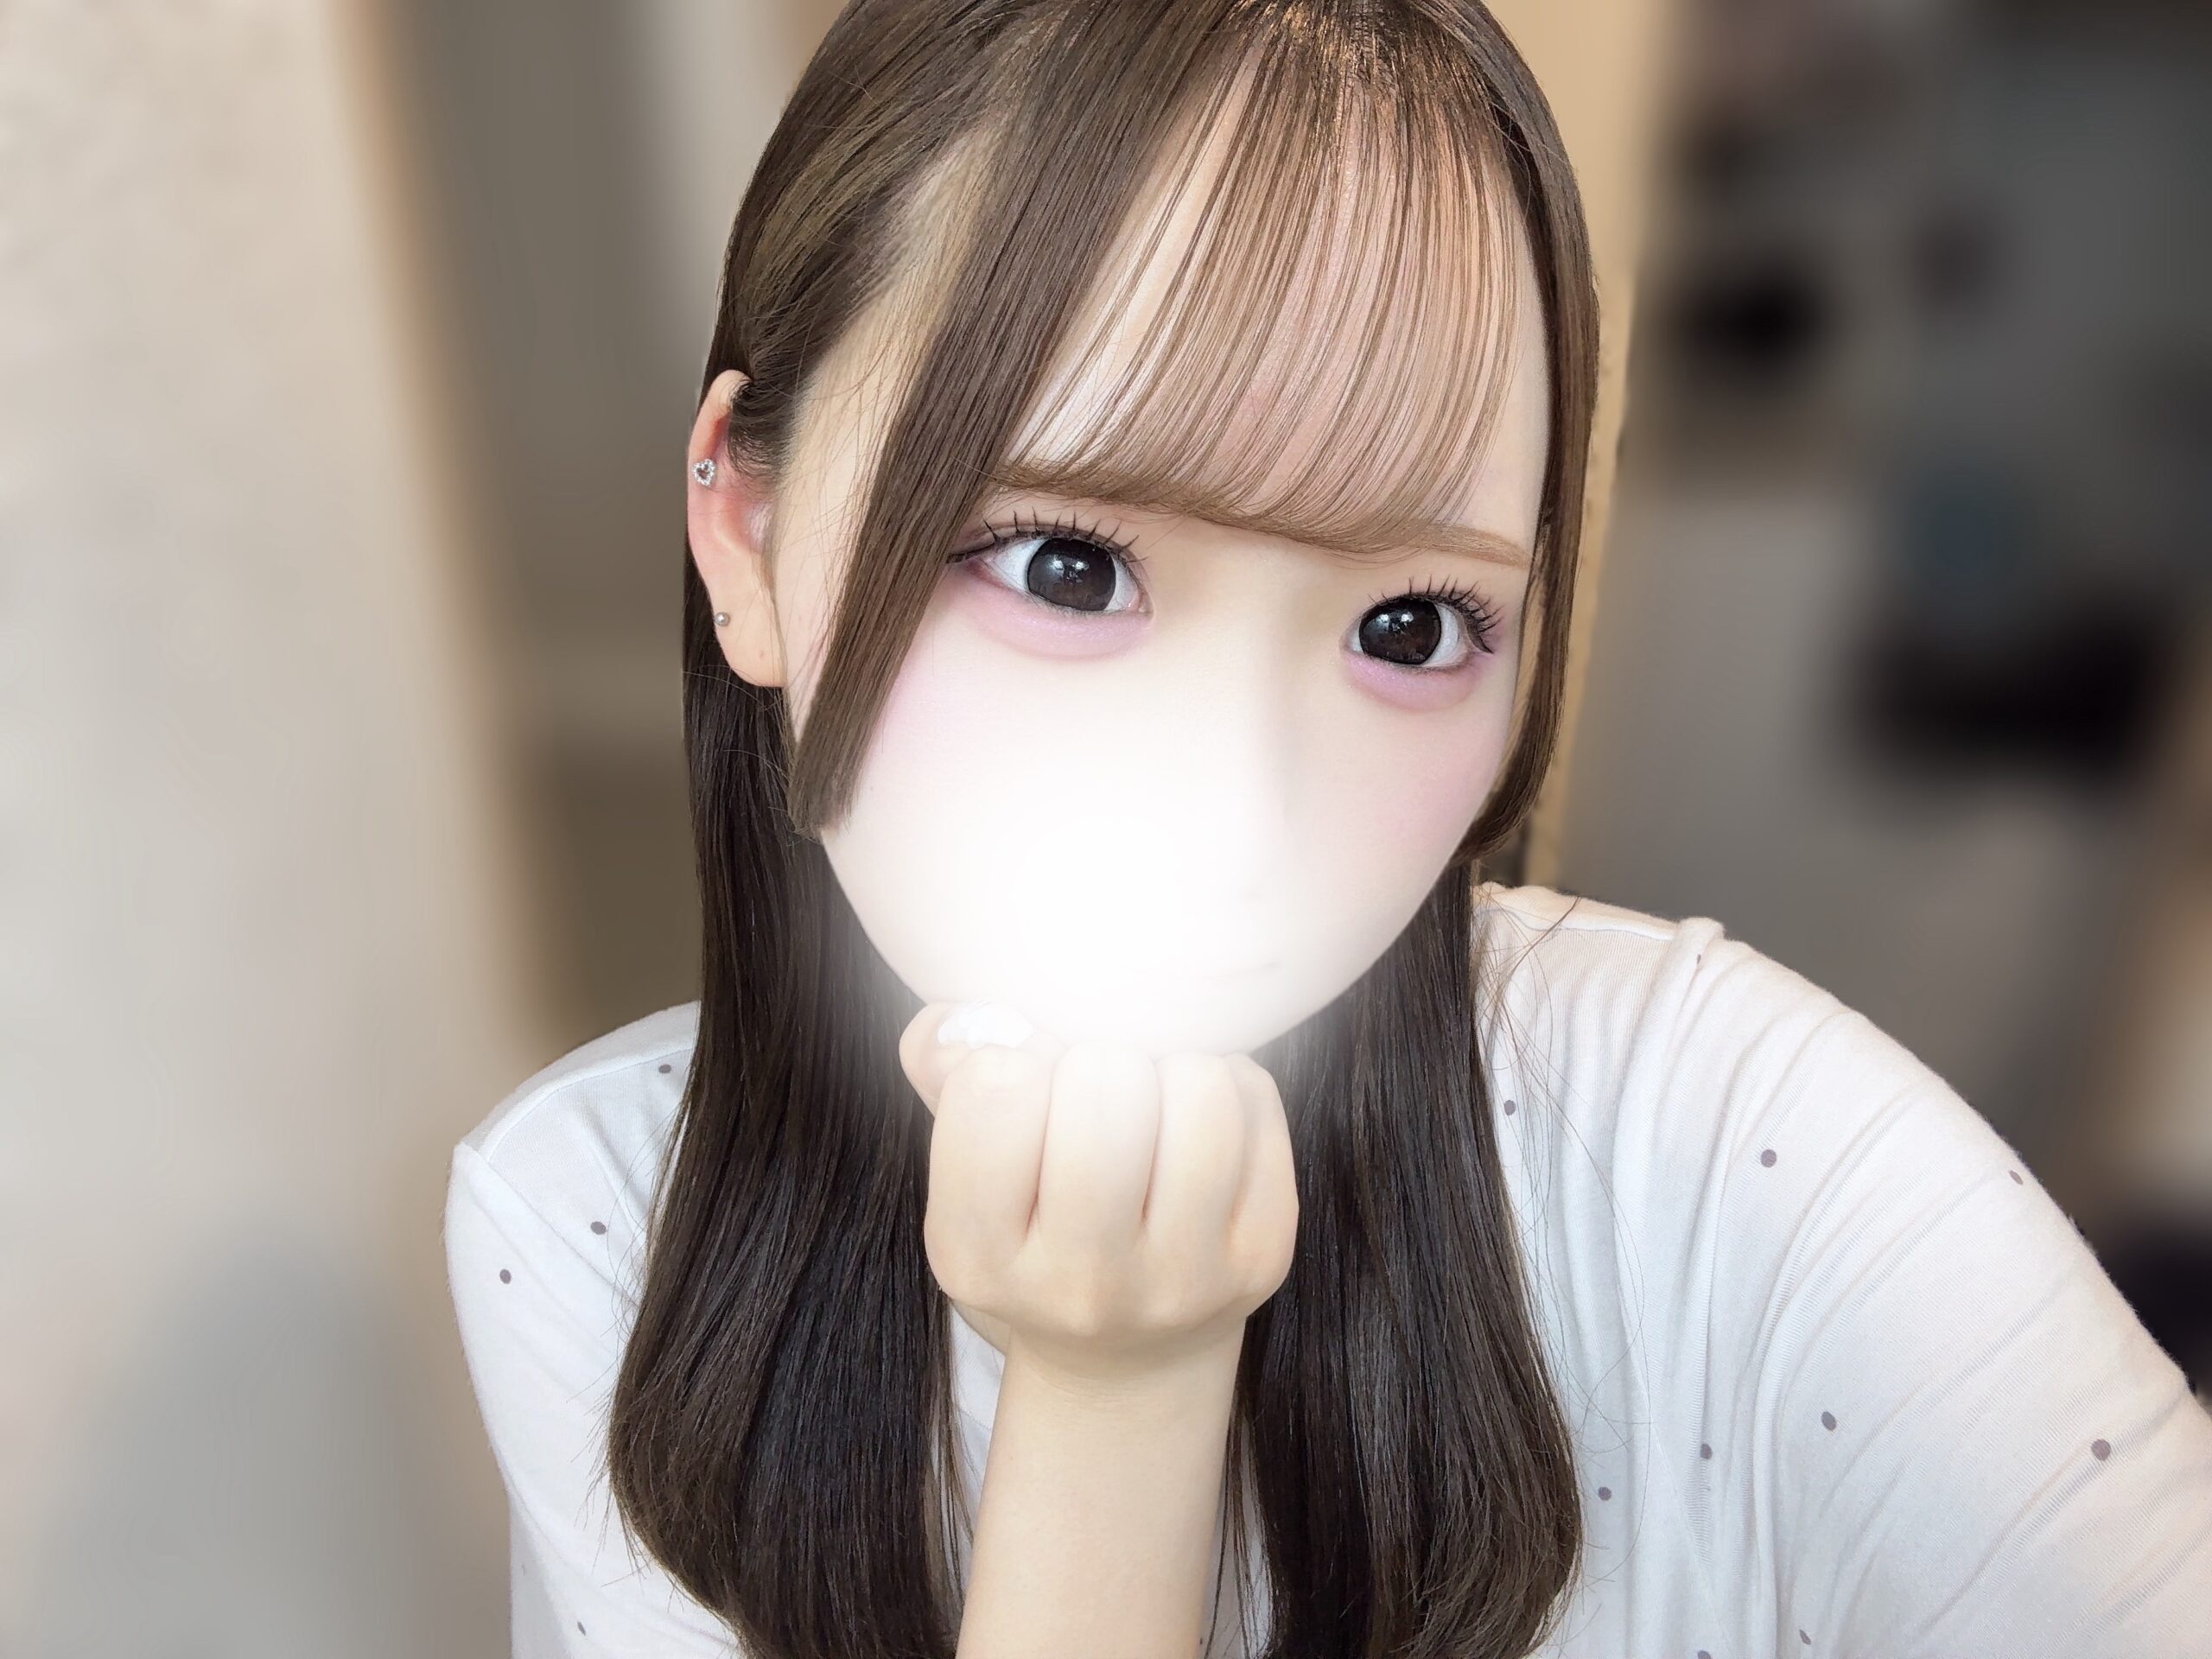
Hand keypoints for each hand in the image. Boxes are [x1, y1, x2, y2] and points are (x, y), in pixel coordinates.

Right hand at [898, 1001, 1298, 1394]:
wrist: (1124, 1360)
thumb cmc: (1034, 1229)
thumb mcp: (965, 1176)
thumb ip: (942, 1075)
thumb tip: (965, 1019)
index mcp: (979, 1255)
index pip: (994, 1089)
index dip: (1015, 1062)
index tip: (1031, 1094)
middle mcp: (1079, 1283)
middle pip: (1105, 1086)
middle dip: (1100, 1062)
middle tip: (1100, 1099)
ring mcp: (1180, 1276)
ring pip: (1197, 1087)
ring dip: (1171, 1068)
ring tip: (1155, 1104)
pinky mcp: (1260, 1255)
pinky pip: (1252, 1100)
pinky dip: (1228, 1081)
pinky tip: (1199, 1125)